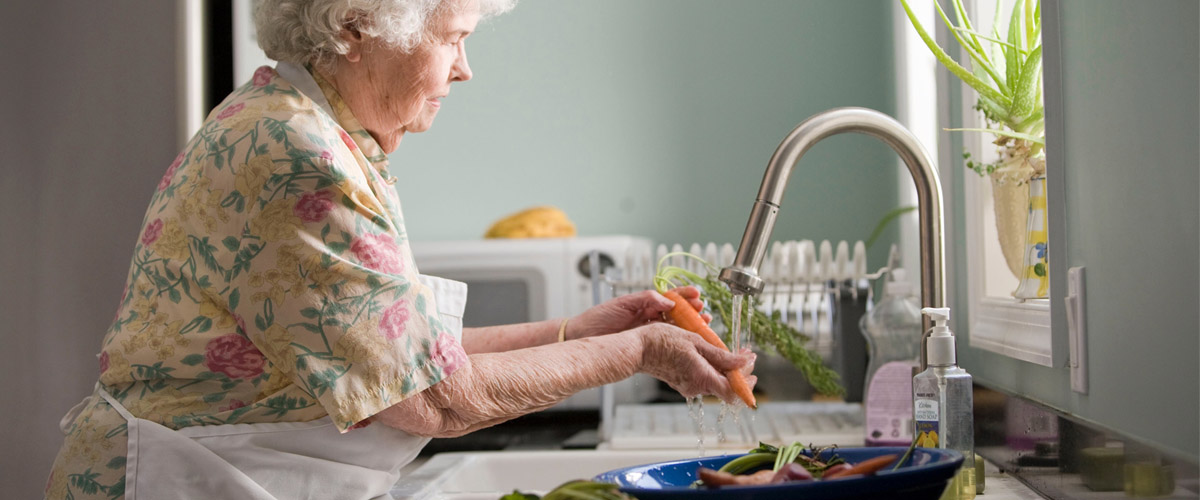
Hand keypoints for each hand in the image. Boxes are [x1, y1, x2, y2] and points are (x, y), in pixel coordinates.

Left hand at [567, 287, 710, 340]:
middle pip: (677, 313)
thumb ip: (646, 299)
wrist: (583, 337)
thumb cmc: (598, 318)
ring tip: (703, 325)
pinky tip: (688, 342)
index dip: (684, 296)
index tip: (697, 295)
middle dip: (692, 312)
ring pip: (675, 328)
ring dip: (690, 326)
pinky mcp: (646, 346)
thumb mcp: (622, 304)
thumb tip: (668, 300)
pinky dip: (679, 341)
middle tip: (704, 313)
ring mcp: (648, 332)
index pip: (670, 297)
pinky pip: (666, 342)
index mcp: (644, 304)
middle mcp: (649, 317)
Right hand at [636, 323, 756, 403]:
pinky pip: (703, 378)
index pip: (733, 392)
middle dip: (739, 371)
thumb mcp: (696, 342)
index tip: (752, 365)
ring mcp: (688, 386)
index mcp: (702, 378)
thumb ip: (721, 355)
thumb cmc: (662, 341)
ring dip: (726, 368)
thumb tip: (743, 362)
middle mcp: (696, 387)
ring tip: (730, 351)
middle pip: (726, 386)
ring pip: (715, 381)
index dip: (746, 383)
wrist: (637, 348)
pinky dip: (712, 368)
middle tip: (745, 354)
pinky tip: (712, 354)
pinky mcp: (682, 382)